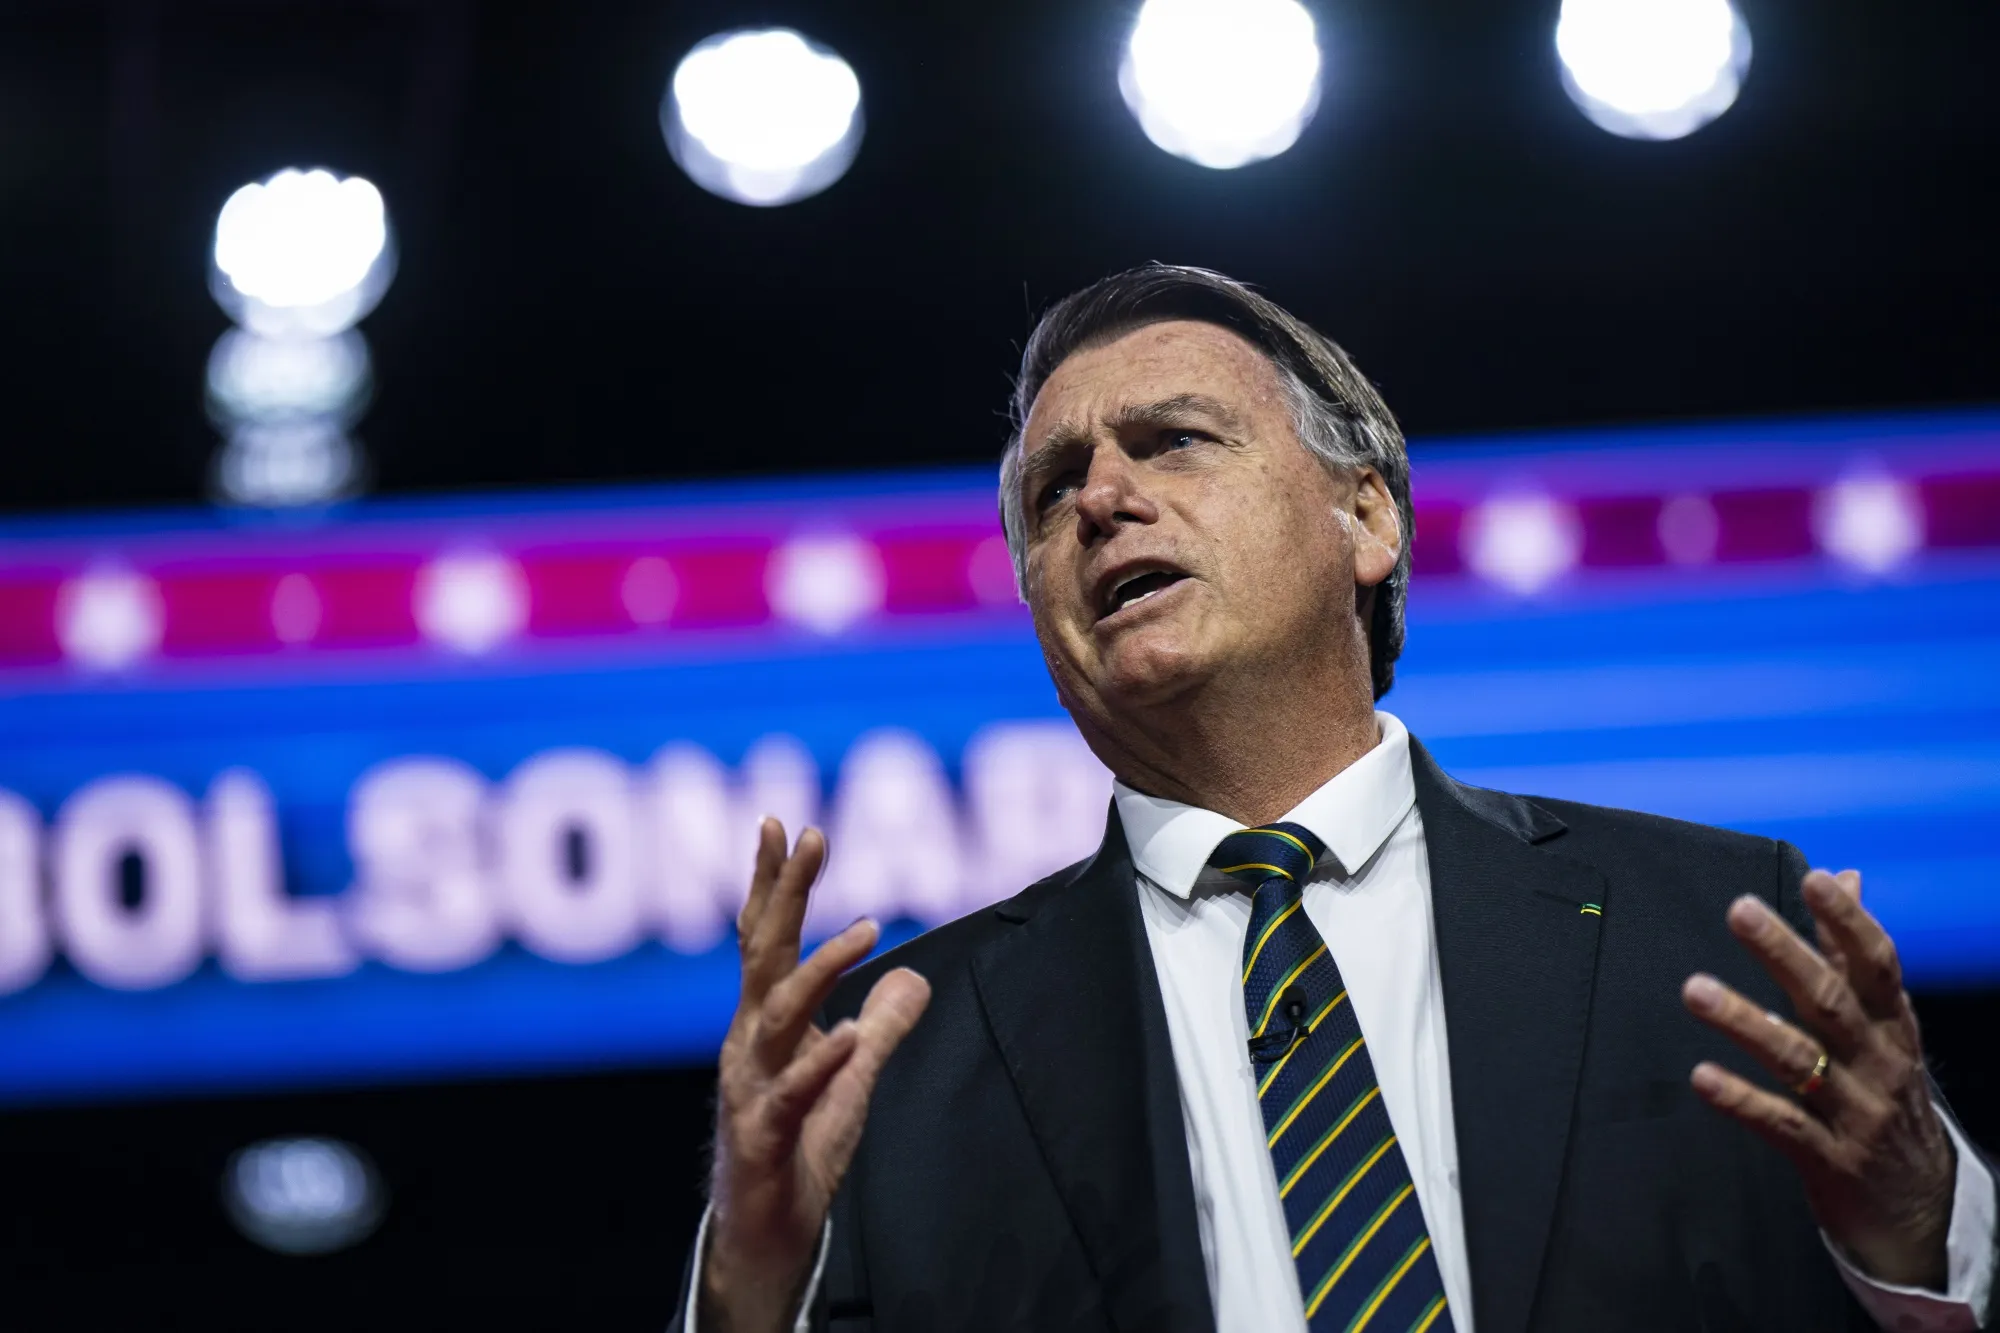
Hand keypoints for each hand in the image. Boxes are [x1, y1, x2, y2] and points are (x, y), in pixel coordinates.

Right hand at [700, 819, 931, 1332]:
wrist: (769, 1229)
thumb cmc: (802, 1146)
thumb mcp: (854, 1076)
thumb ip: (881, 1025)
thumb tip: (914, 977)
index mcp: (764, 1020)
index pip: (763, 937)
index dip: (772, 881)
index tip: (781, 823)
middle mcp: (749, 1040)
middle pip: (762, 952)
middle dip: (784, 891)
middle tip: (808, 834)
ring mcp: (752, 1085)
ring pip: (778, 1013)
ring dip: (820, 968)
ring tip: (866, 930)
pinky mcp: (764, 1133)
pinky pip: (791, 1091)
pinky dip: (820, 1060)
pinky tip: (848, 1035)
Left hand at [1682, 869, 1956, 1289]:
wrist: (1922, 1211)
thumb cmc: (1888, 1097)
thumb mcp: (1884, 1027)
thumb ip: (1853, 953)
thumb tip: (1844, 876)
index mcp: (1893, 1028)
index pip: (1878, 967)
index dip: (1849, 922)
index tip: (1816, 880)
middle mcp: (1879, 1066)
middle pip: (1832, 1003)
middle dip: (1787, 956)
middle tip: (1741, 911)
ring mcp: (1855, 1114)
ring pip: (1799, 1061)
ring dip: (1746, 1022)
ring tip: (1696, 989)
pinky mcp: (1828, 1160)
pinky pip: (1781, 1124)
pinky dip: (1741, 1099)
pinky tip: (1702, 1076)